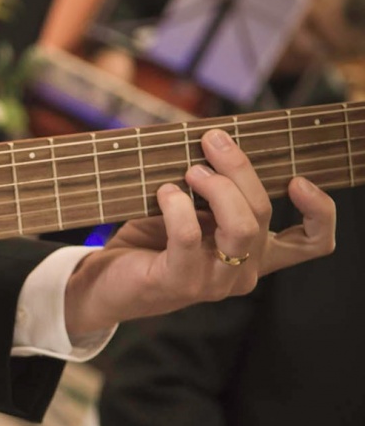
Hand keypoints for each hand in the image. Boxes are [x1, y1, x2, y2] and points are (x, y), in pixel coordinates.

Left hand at [63, 128, 335, 338]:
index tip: (297, 179)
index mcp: (254, 254)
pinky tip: (164, 193)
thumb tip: (217, 142)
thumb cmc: (150, 244)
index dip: (319, 211)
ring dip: (218, 188)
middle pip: (263, 212)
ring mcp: (214, 282)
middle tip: (211, 142)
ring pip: (240, 226)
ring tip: (190, 170)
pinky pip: (189, 237)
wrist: (105, 284)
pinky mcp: (179, 282)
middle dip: (239, 169)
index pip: (313, 243)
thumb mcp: (191, 213)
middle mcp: (242, 272)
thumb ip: (212, 191)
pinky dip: (177, 206)